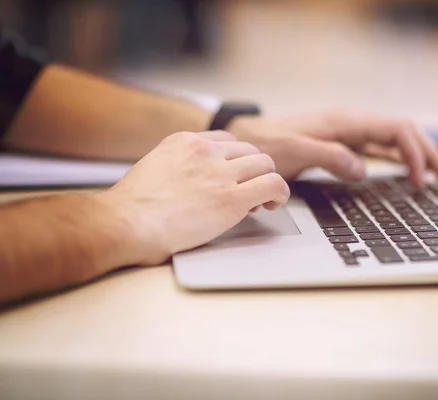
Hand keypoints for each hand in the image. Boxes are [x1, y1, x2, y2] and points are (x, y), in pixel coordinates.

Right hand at [97, 130, 289, 264]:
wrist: (126, 224)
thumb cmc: (131, 209)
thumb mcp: (153, 169)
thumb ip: (176, 167)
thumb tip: (189, 182)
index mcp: (184, 142)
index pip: (226, 140)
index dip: (234, 161)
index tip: (233, 177)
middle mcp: (205, 151)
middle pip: (249, 150)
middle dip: (252, 170)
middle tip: (248, 191)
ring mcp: (221, 173)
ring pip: (265, 163)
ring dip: (267, 180)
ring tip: (262, 199)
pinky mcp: (233, 198)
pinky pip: (273, 184)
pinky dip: (279, 193)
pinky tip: (272, 203)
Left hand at [228, 109, 437, 187]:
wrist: (250, 138)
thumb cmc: (268, 143)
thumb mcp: (295, 151)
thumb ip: (330, 156)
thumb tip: (363, 170)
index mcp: (346, 121)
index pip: (396, 129)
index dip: (416, 152)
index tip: (420, 179)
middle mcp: (354, 124)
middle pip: (405, 133)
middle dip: (429, 154)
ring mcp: (352, 134)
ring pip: (397, 141)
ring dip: (419, 157)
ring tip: (437, 179)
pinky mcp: (347, 144)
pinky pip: (381, 150)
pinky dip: (400, 161)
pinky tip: (409, 173)